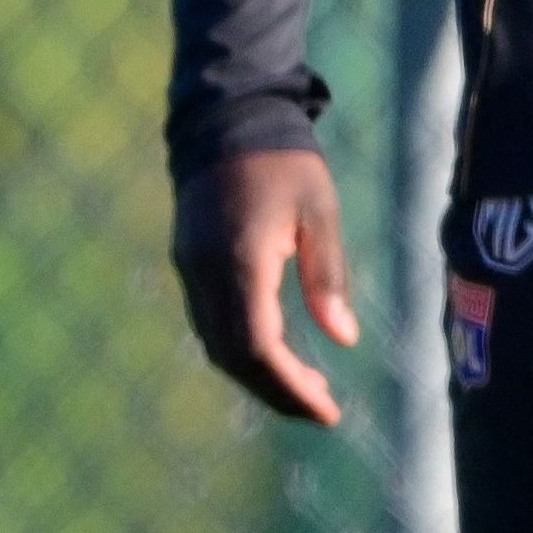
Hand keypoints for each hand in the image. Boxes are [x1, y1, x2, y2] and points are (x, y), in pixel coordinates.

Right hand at [173, 147, 358, 426]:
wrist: (225, 120)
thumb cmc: (285, 163)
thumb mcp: (320, 214)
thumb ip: (328, 278)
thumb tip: (344, 339)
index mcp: (240, 262)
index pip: (259, 347)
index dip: (290, 387)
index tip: (327, 412)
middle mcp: (205, 274)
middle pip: (233, 357)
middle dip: (276, 391)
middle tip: (321, 408)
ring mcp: (190, 270)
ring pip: (216, 345)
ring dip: (258, 375)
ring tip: (305, 385)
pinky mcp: (187, 263)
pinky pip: (210, 324)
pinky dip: (241, 350)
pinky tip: (275, 351)